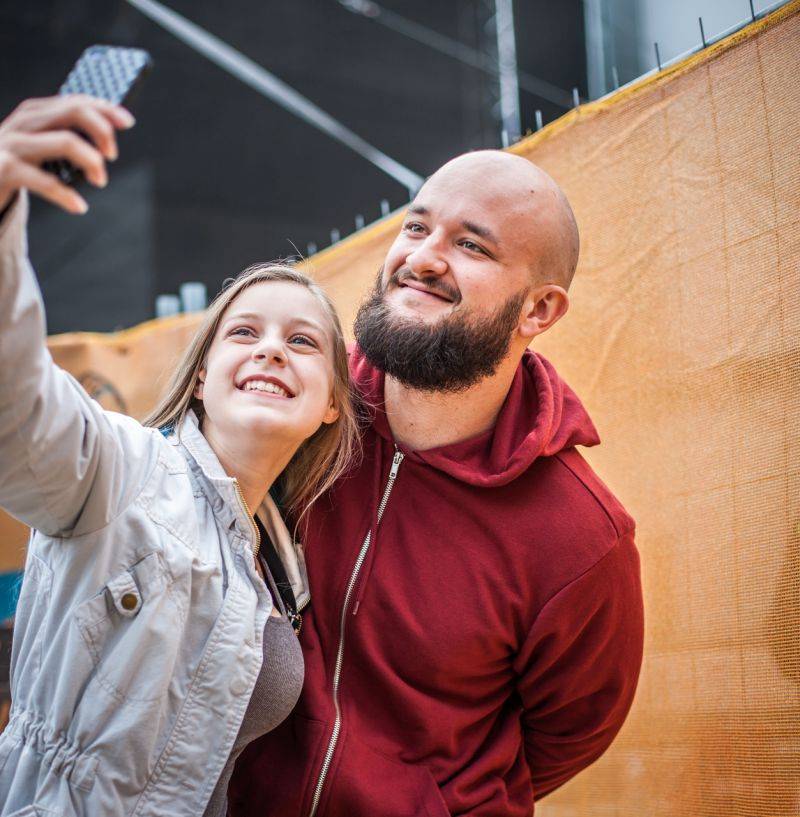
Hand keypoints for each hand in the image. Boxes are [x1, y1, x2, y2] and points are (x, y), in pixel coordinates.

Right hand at [0, 95, 134, 214]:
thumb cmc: (12, 167)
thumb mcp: (36, 148)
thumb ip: (62, 138)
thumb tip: (105, 142)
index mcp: (32, 114)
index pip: (74, 101)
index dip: (103, 108)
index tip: (127, 121)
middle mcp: (22, 124)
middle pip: (71, 112)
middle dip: (101, 130)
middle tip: (112, 155)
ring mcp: (10, 145)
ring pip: (63, 141)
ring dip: (91, 160)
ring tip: (101, 180)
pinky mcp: (3, 169)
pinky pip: (42, 181)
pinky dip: (65, 195)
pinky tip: (79, 206)